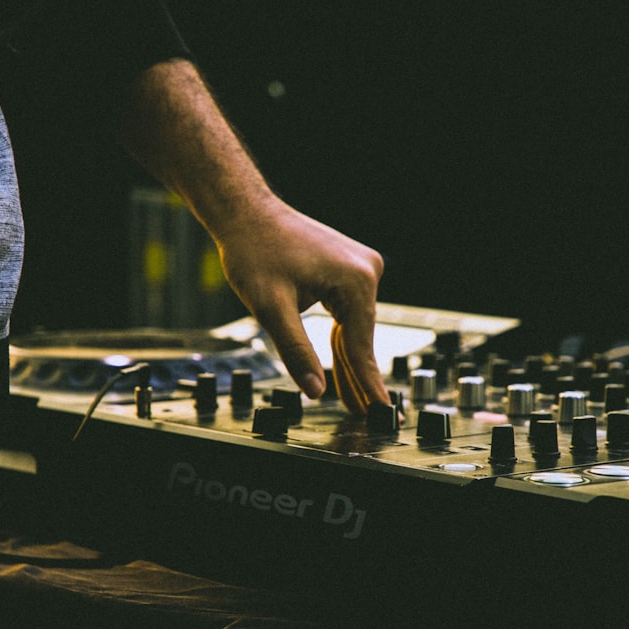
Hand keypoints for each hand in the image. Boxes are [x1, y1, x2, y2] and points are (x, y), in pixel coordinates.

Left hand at [214, 200, 389, 413]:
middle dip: (359, 376)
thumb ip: (296, 352)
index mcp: (356, 279)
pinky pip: (348, 313)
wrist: (246, 215)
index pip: (360, 344)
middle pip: (361, 337)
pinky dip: (341, 338)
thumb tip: (315, 391)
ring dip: (348, 361)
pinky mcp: (350, 268)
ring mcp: (361, 267)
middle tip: (367, 414)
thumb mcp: (271, 309)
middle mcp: (367, 270)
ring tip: (354, 402)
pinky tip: (343, 368)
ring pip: (354, 327)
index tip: (381, 411)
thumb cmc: (254, 252)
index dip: (367, 383)